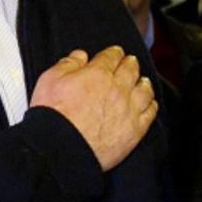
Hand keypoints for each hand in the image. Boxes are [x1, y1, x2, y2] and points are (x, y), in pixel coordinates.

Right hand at [29, 46, 157, 171]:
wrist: (61, 148)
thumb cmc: (54, 116)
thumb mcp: (50, 79)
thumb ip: (68, 64)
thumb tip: (79, 56)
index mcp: (97, 74)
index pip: (111, 57)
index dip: (114, 53)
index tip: (115, 53)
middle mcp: (117, 89)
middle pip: (130, 70)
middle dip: (130, 63)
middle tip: (131, 61)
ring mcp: (128, 110)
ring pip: (144, 90)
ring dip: (144, 83)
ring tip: (143, 81)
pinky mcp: (134, 130)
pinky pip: (150, 113)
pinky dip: (151, 105)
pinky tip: (150, 104)